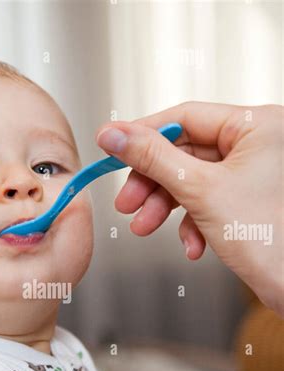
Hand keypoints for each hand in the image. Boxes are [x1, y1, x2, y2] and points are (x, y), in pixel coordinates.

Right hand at [96, 102, 283, 316]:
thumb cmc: (272, 239)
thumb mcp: (199, 191)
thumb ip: (153, 159)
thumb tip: (115, 136)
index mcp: (258, 125)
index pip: (185, 117)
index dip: (142, 135)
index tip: (112, 147)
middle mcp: (259, 144)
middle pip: (184, 152)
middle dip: (152, 184)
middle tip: (127, 202)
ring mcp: (255, 173)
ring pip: (193, 181)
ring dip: (166, 207)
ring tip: (145, 227)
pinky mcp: (249, 200)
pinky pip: (208, 202)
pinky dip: (193, 224)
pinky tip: (192, 245)